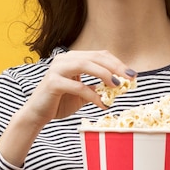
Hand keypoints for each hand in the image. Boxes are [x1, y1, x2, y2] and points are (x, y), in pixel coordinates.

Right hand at [0, 50, 134, 164]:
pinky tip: (102, 104)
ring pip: (86, 65)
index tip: (132, 74)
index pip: (99, 55)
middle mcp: (64, 59)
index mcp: (72, 58)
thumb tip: (120, 85)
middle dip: (115, 67)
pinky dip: (93, 95)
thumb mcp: (82, 93)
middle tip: (130, 77)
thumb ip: (97, 87)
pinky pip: (78, 86)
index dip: (117, 63)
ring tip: (118, 86)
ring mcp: (57, 68)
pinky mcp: (53, 82)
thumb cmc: (59, 102)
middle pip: (95, 57)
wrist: (37, 115)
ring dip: (105, 75)